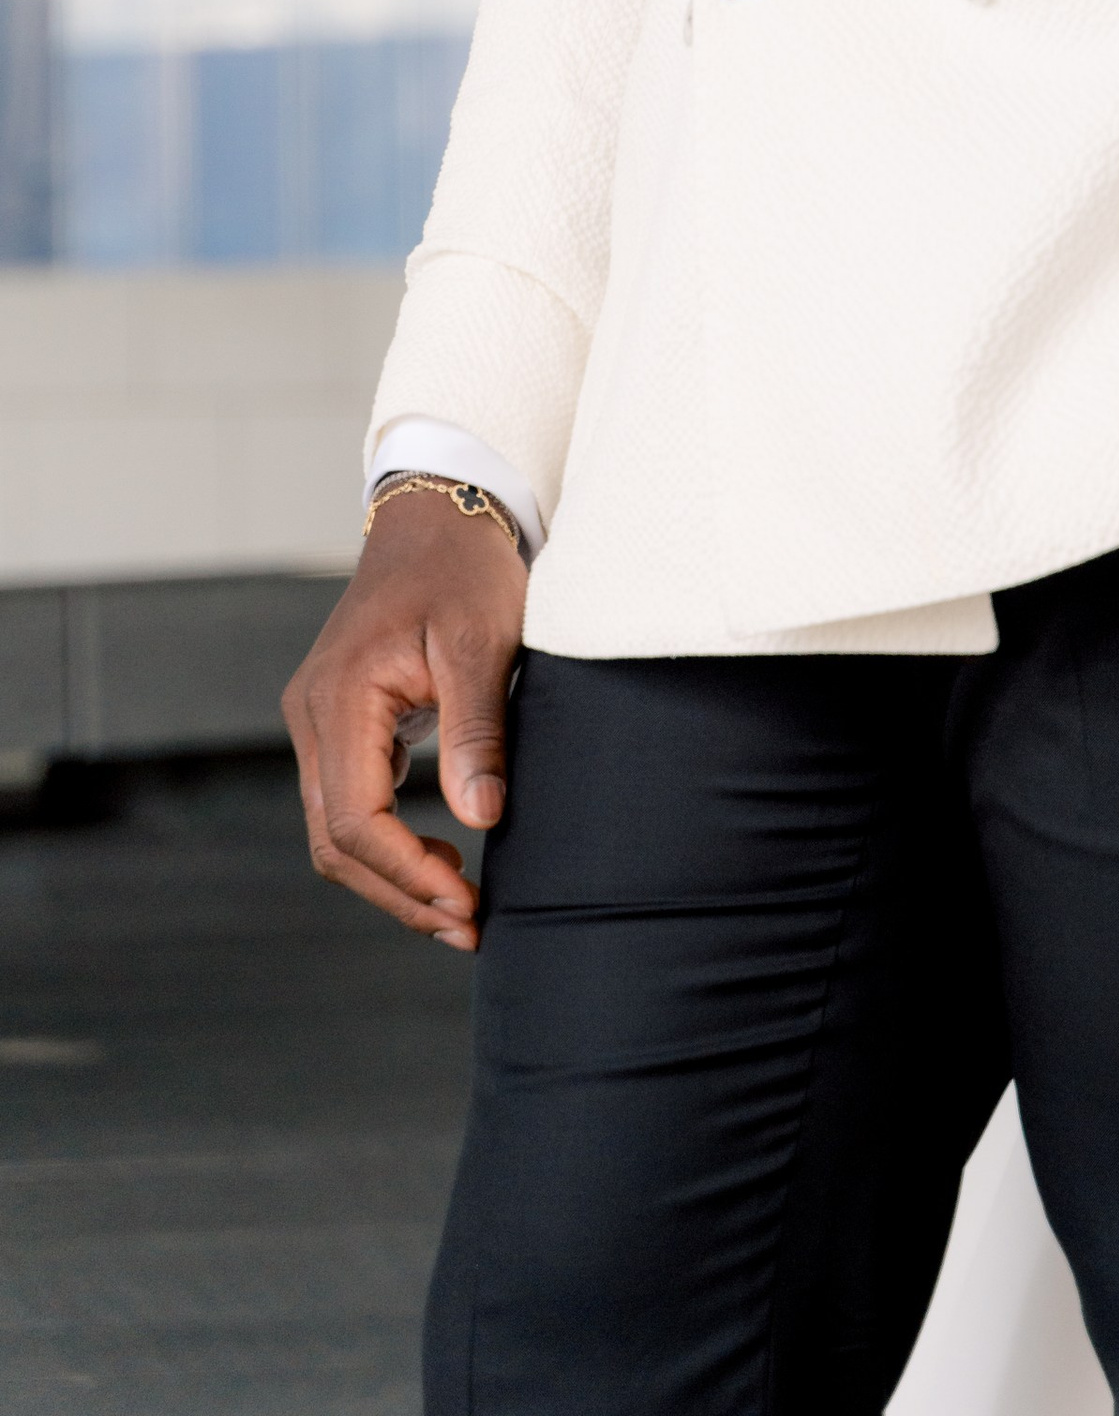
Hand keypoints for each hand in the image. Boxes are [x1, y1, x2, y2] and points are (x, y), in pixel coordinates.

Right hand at [283, 492, 527, 949]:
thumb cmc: (463, 568)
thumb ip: (476, 728)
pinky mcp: (342, 724)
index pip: (353, 819)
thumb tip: (481, 818)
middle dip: (399, 893)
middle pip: (335, 842)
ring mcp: (321, 722)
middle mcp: (312, 716)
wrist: (439, 515)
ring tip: (461, 908)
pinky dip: (390, 844)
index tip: (466, 902)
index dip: (405, 873)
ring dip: (394, 878)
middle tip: (469, 927)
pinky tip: (442, 860)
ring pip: (338, 831)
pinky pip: (350, 804)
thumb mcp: (480, 640)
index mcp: (338, 697)